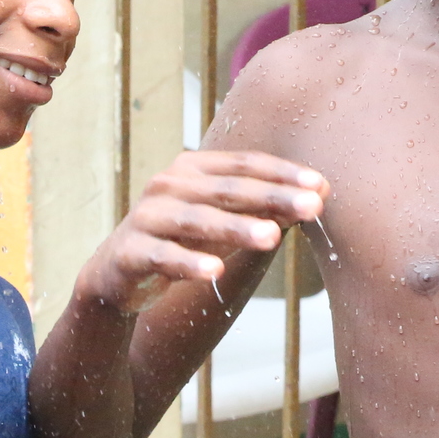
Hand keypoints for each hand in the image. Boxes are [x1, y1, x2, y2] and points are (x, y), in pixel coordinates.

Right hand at [75, 150, 329, 313]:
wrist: (116, 273)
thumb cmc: (181, 239)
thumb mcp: (223, 221)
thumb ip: (264, 207)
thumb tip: (320, 196)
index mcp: (193, 168)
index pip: (246, 164)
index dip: (284, 174)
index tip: (322, 186)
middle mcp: (169, 184)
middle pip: (228, 189)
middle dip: (273, 197)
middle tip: (312, 207)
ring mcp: (147, 216)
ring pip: (197, 220)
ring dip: (236, 228)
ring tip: (272, 237)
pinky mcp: (129, 251)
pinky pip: (163, 256)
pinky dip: (188, 262)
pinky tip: (215, 270)